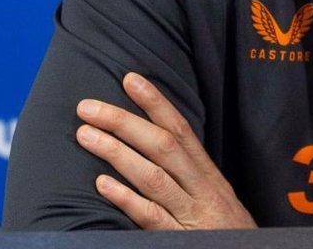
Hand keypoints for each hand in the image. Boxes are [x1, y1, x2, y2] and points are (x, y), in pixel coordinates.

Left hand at [75, 72, 256, 229]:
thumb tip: (153, 144)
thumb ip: (188, 174)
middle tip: (87, 107)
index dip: (155, 102)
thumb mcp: (214, 197)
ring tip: (86, 135)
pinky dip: (127, 198)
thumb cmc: (226, 231)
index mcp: (208, 175)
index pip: (180, 130)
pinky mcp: (181, 240)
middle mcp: (201, 189)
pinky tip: (102, 185)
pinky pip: (152, 217)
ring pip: (154, 176)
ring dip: (117, 152)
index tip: (129, 79)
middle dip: (123, 122)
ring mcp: (191, 215)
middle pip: (162, 146)